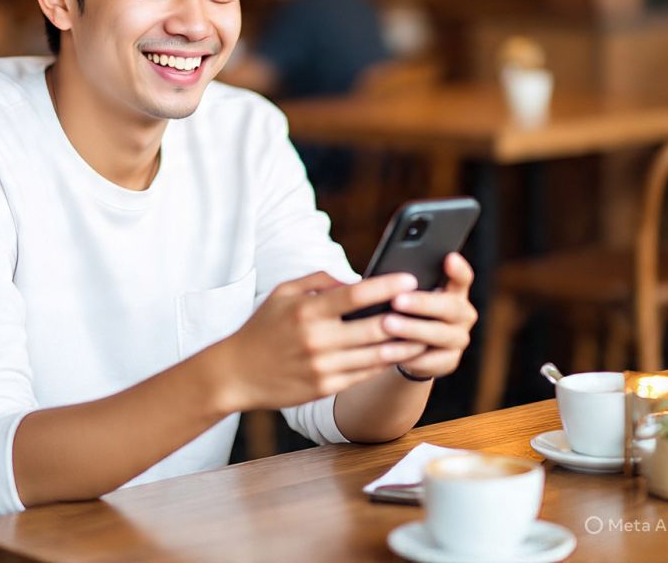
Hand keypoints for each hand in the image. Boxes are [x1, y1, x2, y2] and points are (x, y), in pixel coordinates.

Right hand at [215, 271, 427, 412]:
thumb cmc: (262, 327)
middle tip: (430, 306)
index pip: (355, 295)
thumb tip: (355, 279)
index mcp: (307, 311)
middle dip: (406, 317)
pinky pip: (365, 374)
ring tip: (426, 332)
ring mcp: (323, 367)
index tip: (410, 279)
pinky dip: (386, 363)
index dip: (386, 286)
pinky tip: (401, 354)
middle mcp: (317, 340)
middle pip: (374, 328)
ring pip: (376, 355)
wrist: (237, 372)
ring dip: (405, 344)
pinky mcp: (326, 388)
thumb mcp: (283, 293)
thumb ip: (319, 280)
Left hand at [382, 252, 476, 380]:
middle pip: (451, 307)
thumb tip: (385, 275)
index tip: (449, 257)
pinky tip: (392, 350)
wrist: (406, 345)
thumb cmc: (403, 308)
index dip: (458, 269)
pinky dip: (412, 356)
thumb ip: (404, 284)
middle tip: (397, 301)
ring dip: (413, 329)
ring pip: (441, 334)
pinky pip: (434, 360)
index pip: (463, 278)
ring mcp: (459, 338)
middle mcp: (462, 314)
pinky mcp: (450, 360)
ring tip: (387, 324)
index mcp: (455, 291)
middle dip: (423, 303)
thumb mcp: (406, 292)